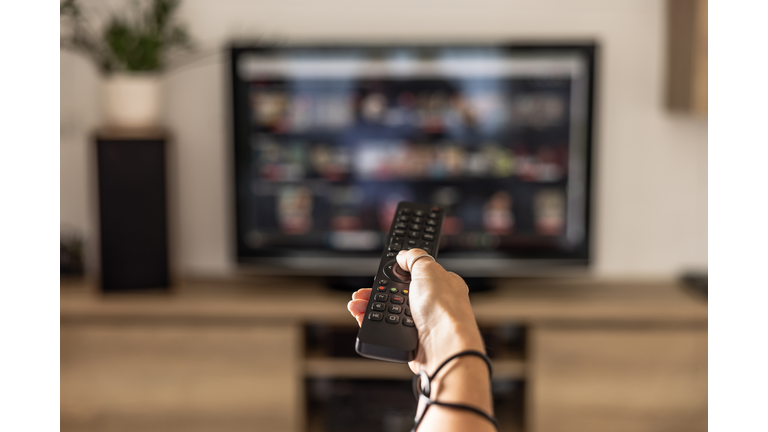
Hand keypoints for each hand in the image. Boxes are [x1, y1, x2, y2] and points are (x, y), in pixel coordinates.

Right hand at [347, 248, 484, 373]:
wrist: (444, 347)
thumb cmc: (445, 310)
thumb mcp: (429, 269)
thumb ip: (415, 258)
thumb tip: (403, 255)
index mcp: (441, 284)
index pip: (414, 274)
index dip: (396, 272)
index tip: (382, 272)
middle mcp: (432, 303)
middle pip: (397, 293)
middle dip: (377, 291)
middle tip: (364, 291)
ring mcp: (420, 322)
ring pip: (388, 311)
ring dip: (369, 307)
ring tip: (356, 304)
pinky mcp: (410, 339)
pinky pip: (386, 329)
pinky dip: (371, 323)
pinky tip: (363, 317)